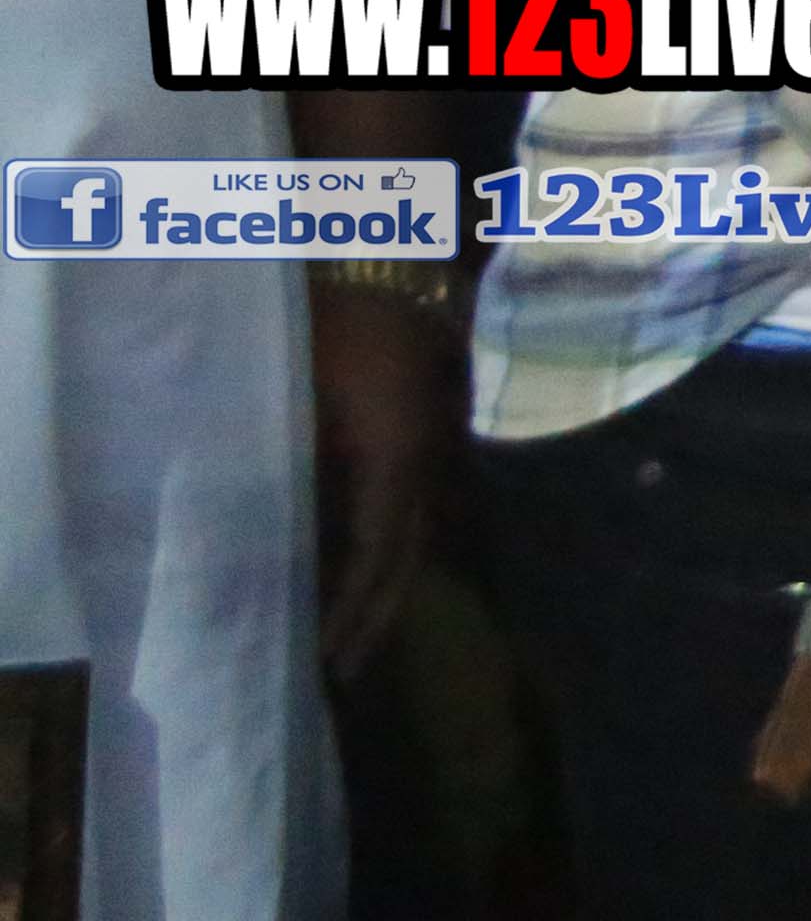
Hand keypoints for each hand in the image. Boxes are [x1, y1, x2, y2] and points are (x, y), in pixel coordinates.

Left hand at [305, 285, 460, 676]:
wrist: (387, 248)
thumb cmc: (329, 317)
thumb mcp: (296, 392)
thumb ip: (290, 466)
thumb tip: (265, 540)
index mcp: (400, 457)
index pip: (379, 557)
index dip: (353, 614)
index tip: (326, 663)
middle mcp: (427, 460)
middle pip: (406, 555)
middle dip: (375, 615)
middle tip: (344, 672)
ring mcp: (434, 442)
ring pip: (413, 531)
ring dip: (383, 583)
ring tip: (352, 632)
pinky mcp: (425, 427)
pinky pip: (408, 502)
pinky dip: (384, 543)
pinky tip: (357, 564)